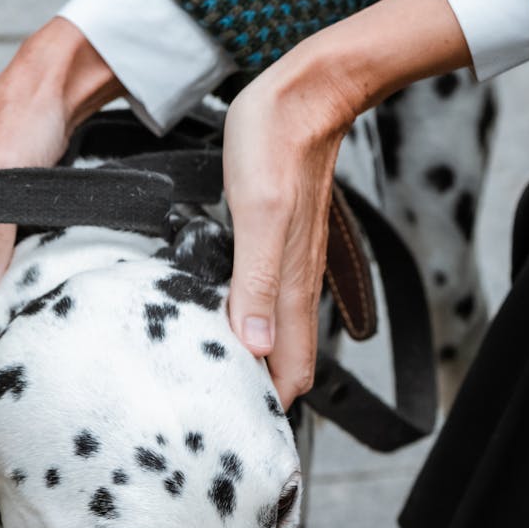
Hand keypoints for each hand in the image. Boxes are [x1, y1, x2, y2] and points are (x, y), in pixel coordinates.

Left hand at [223, 64, 352, 407]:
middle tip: (224, 421)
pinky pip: (270, 307)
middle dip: (262, 399)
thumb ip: (257, 282)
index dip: (269, 409)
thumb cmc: (276, 143)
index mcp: (292, 288)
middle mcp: (295, 287)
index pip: (290, 372)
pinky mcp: (282, 250)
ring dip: (256, 367)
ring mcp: (291, 270)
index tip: (239, 432)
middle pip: (286, 365)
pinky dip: (252, 331)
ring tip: (223, 388)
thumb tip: (257, 347)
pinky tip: (229, 330)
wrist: (305, 95)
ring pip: (279, 338)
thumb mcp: (257, 213)